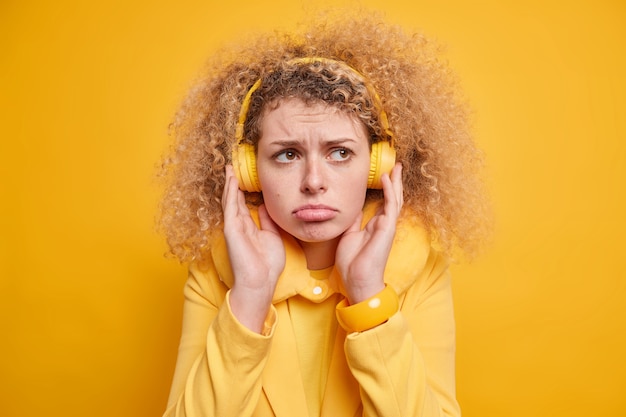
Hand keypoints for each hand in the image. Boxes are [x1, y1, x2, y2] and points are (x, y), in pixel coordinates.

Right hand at [222, 165, 285, 331]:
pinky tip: (231, 180)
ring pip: (230, 200)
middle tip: (232, 166)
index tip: (245, 176)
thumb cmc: (267, 265)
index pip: (244, 204)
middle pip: (234, 199)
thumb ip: (268, 221)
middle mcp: (239, 225)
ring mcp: (234, 226)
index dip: (243, 190)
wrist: (260, 282)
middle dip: (233, 183)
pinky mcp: (231, 229)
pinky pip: (230, 206)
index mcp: (249, 228)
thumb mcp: (273, 237)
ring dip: (229, 183)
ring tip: (229, 167)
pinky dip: (230, 192)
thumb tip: (265, 206)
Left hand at [335, 163, 403, 303]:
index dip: (384, 189)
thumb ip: (353, 221)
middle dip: (393, 182)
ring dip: (395, 182)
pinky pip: (391, 205)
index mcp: (374, 226)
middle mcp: (383, 224)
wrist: (357, 279)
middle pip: (392, 198)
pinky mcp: (388, 227)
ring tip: (396, 166)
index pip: (382, 203)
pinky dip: (390, 190)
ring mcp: (387, 226)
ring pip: (395, 199)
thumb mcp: (349, 235)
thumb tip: (352, 207)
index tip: (382, 175)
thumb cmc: (352, 262)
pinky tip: (387, 177)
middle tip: (395, 166)